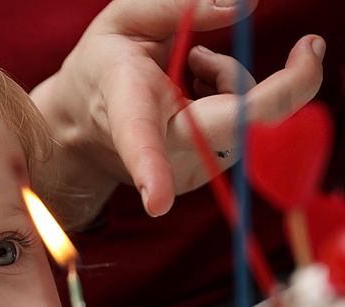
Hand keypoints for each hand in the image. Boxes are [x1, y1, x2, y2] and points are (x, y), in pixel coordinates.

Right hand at [31, 0, 324, 224]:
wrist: (81, 124)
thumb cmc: (102, 67)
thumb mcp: (123, 20)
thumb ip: (176, 4)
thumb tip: (243, 5)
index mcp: (127, 107)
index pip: (140, 138)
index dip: (150, 169)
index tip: (156, 202)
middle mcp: (158, 148)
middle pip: (241, 127)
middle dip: (287, 88)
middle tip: (309, 47)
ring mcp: (182, 170)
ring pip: (248, 121)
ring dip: (235, 83)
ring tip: (190, 69)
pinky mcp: (200, 177)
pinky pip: (244, 133)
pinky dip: (230, 103)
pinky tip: (191, 95)